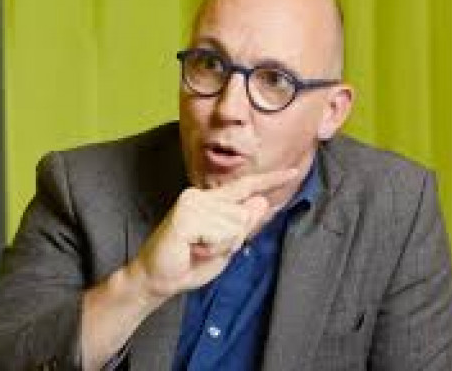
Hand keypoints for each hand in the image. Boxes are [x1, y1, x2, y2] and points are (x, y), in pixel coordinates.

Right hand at [128, 168, 299, 302]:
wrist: (158, 279)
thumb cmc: (188, 264)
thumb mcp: (225, 248)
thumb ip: (243, 226)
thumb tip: (262, 201)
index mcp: (210, 201)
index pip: (244, 187)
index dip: (269, 181)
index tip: (293, 172)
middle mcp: (200, 195)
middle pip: (244, 216)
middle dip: (231, 241)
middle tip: (204, 249)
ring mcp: (192, 202)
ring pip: (234, 226)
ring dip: (219, 247)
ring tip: (196, 249)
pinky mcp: (186, 216)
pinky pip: (220, 234)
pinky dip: (211, 249)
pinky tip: (192, 249)